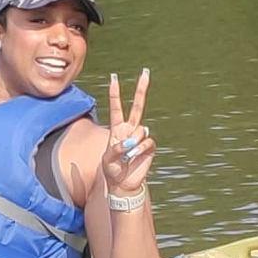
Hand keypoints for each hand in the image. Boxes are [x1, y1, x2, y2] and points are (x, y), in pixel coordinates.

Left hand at [102, 70, 155, 198]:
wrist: (123, 184)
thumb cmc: (112, 171)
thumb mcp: (107, 160)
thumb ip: (115, 149)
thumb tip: (129, 142)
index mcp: (116, 129)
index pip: (116, 108)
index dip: (115, 94)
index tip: (114, 78)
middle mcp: (129, 130)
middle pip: (137, 106)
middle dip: (141, 90)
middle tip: (145, 72)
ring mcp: (140, 138)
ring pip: (141, 129)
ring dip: (133, 141)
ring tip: (126, 155)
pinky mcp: (149, 147)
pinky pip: (147, 141)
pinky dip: (140, 148)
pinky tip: (134, 157)